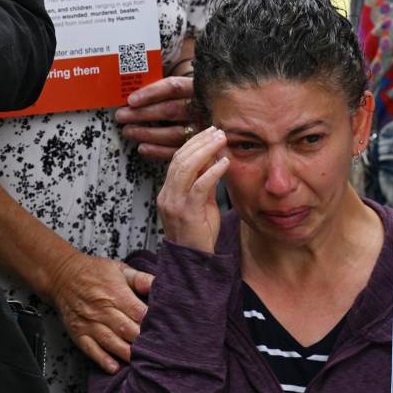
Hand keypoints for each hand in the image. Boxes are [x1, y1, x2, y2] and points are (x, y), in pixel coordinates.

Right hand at [50, 251, 153, 373]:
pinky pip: (91, 349)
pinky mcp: (79, 333)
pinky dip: (103, 360)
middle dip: (142, 341)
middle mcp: (102, 309)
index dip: (152, 322)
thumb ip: (140, 279)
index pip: (139, 312)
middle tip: (157, 350)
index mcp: (115, 293)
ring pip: (111, 342)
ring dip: (127, 353)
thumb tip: (159, 284)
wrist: (62, 276)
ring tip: (141, 362)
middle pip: (127, 329)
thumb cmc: (93, 272)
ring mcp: (89, 323)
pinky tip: (114, 367)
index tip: (164, 330)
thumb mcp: (119, 269)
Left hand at [115, 75, 194, 160]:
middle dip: (142, 114)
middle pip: (170, 110)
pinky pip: (177, 151)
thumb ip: (163, 83)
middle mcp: (202, 109)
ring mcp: (202, 129)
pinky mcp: (199, 147)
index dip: (151, 93)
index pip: (174, 87)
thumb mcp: (182, 84)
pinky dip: (158, 151)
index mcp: (197, 88)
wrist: (212, 114)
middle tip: (121, 116)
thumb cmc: (188, 98)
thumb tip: (134, 88)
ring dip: (147, 133)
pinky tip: (142, 148)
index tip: (131, 100)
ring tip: (127, 131)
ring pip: (173, 132)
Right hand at [158, 126, 228, 252]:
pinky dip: (212, 172)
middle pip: (180, 159)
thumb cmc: (199, 234)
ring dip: (205, 151)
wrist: (193, 261)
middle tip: (218, 131)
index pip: (178, 160)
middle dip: (199, 142)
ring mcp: (174, 204)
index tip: (210, 132)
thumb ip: (206, 182)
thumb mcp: (203, 203)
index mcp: (168, 192)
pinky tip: (224, 163)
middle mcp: (167, 195)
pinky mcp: (187, 213)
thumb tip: (215, 159)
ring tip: (221, 140)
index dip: (193, 143)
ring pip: (186, 168)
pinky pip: (199, 187)